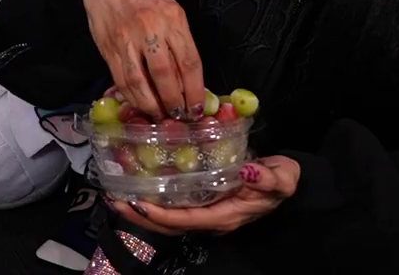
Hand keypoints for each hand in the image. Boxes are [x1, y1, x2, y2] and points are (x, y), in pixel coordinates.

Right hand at [82, 0, 204, 119]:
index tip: (197, 107)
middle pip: (165, 74)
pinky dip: (132, 97)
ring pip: (140, 81)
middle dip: (174, 101)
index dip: (195, 89)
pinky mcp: (109, 50)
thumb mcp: (172, 11)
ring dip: (151, 104)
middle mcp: (149, 29)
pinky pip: (121, 79)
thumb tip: (189, 81)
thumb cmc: (145, 0)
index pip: (188, 61)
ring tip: (160, 116)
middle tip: (179, 116)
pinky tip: (140, 105)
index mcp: (171, 18)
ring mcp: (126, 40)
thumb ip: (180, 42)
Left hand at [109, 157, 299, 234]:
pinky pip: (172, 207)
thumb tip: (249, 173)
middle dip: (140, 216)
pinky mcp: (201, 203)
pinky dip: (152, 200)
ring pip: (167, 218)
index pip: (187, 220)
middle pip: (169, 224)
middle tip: (114, 200)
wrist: (284, 180)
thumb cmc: (281, 179)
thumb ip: (269, 178)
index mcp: (225, 215)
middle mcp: (210, 218)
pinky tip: (135, 186)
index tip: (138, 203)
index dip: (161, 215)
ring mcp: (205, 212)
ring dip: (141, 210)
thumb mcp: (283, 177)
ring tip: (116, 196)